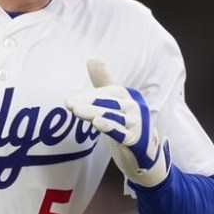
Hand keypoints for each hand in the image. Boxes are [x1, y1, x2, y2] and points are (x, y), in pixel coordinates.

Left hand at [66, 59, 170, 187]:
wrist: (145, 154)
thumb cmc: (127, 125)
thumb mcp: (115, 103)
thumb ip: (104, 82)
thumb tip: (92, 58)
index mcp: (130, 96)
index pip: (108, 92)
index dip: (88, 96)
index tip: (68, 101)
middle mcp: (136, 107)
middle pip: (109, 103)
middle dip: (88, 102)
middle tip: (68, 104)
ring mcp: (138, 124)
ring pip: (113, 117)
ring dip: (94, 113)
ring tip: (77, 111)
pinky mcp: (137, 141)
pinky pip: (122, 133)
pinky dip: (111, 127)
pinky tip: (98, 123)